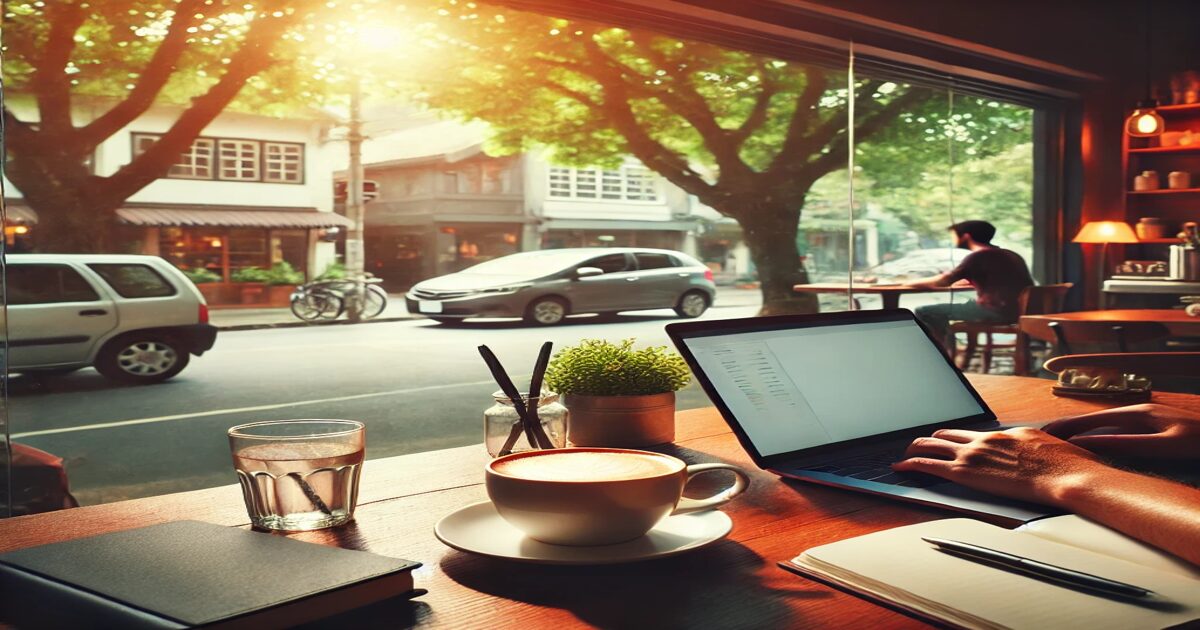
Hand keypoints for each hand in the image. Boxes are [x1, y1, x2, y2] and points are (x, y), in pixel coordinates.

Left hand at [892, 427, 1106, 504]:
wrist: (1066, 476)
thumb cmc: (1069, 467)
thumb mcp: (1054, 450)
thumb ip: (1041, 450)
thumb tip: (1051, 452)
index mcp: (1006, 433)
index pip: (975, 433)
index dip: (960, 438)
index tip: (953, 442)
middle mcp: (985, 438)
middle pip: (948, 433)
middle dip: (931, 439)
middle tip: (921, 445)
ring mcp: (973, 453)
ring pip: (932, 443)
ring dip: (915, 448)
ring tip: (904, 454)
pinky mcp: (965, 472)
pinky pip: (928, 464)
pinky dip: (910, 464)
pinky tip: (899, 467)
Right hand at [1042, 403, 1199, 458]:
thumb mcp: (1165, 446)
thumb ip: (1127, 444)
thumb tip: (1090, 444)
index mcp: (1138, 413)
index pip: (1091, 420)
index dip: (1065, 428)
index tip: (1043, 436)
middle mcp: (1138, 411)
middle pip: (1092, 419)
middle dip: (1065, 427)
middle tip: (1040, 436)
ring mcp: (1145, 417)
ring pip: (1102, 424)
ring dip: (1078, 431)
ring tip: (1058, 440)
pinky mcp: (1152, 425)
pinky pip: (1114, 428)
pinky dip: (1095, 434)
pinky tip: (1090, 441)